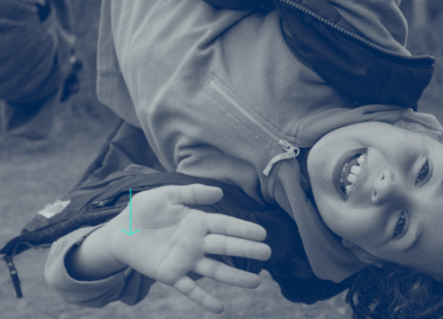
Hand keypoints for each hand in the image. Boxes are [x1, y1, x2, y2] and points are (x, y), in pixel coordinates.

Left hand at [105, 184, 271, 312]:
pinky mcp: (170, 275)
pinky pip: (189, 289)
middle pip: (225, 247)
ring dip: (234, 277)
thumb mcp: (166, 195)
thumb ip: (192, 192)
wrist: (119, 232)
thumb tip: (220, 192)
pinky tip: (219, 308)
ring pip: (214, 270)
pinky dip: (204, 298)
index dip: (243, 229)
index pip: (225, 225)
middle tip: (267, 254)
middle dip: (246, 250)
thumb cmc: (143, 211)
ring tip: (255, 283)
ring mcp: (184, 260)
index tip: (262, 233)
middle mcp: (195, 242)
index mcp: (197, 222)